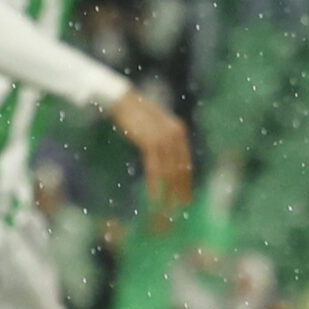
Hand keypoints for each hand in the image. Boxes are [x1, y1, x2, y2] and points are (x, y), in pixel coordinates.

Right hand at [108, 89, 194, 208]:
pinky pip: (154, 169)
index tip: (186, 198)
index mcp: (178, 131)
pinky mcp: (150, 142)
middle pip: (180, 169)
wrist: (122, 100)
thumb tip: (162, 157)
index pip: (185, 162)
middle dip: (180, 190)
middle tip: (180, 208)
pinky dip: (154, 184)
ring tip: (167, 208)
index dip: (186, 182)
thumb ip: (161, 140)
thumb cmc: (133, 114)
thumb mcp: (153, 127)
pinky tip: (153, 197)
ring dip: (168, 192)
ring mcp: (164, 138)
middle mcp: (175, 135)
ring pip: (169, 171)